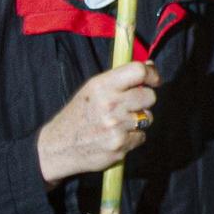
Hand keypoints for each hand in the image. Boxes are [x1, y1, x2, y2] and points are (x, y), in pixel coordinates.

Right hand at [35, 61, 159, 185]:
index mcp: (102, 85)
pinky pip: (141, 137)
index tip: (154, 80)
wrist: (59, 146)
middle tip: (130, 106)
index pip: (138, 71)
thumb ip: (120, 79)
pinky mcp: (120, 145)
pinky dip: (132, 138)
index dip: (151, 74)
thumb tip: (149, 66)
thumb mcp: (93, 90)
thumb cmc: (79, 115)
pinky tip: (116, 136)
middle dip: (144, 101)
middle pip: (149, 96)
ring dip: (138, 121)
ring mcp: (116, 126)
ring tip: (119, 123)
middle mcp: (110, 104)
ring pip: (148, 118)